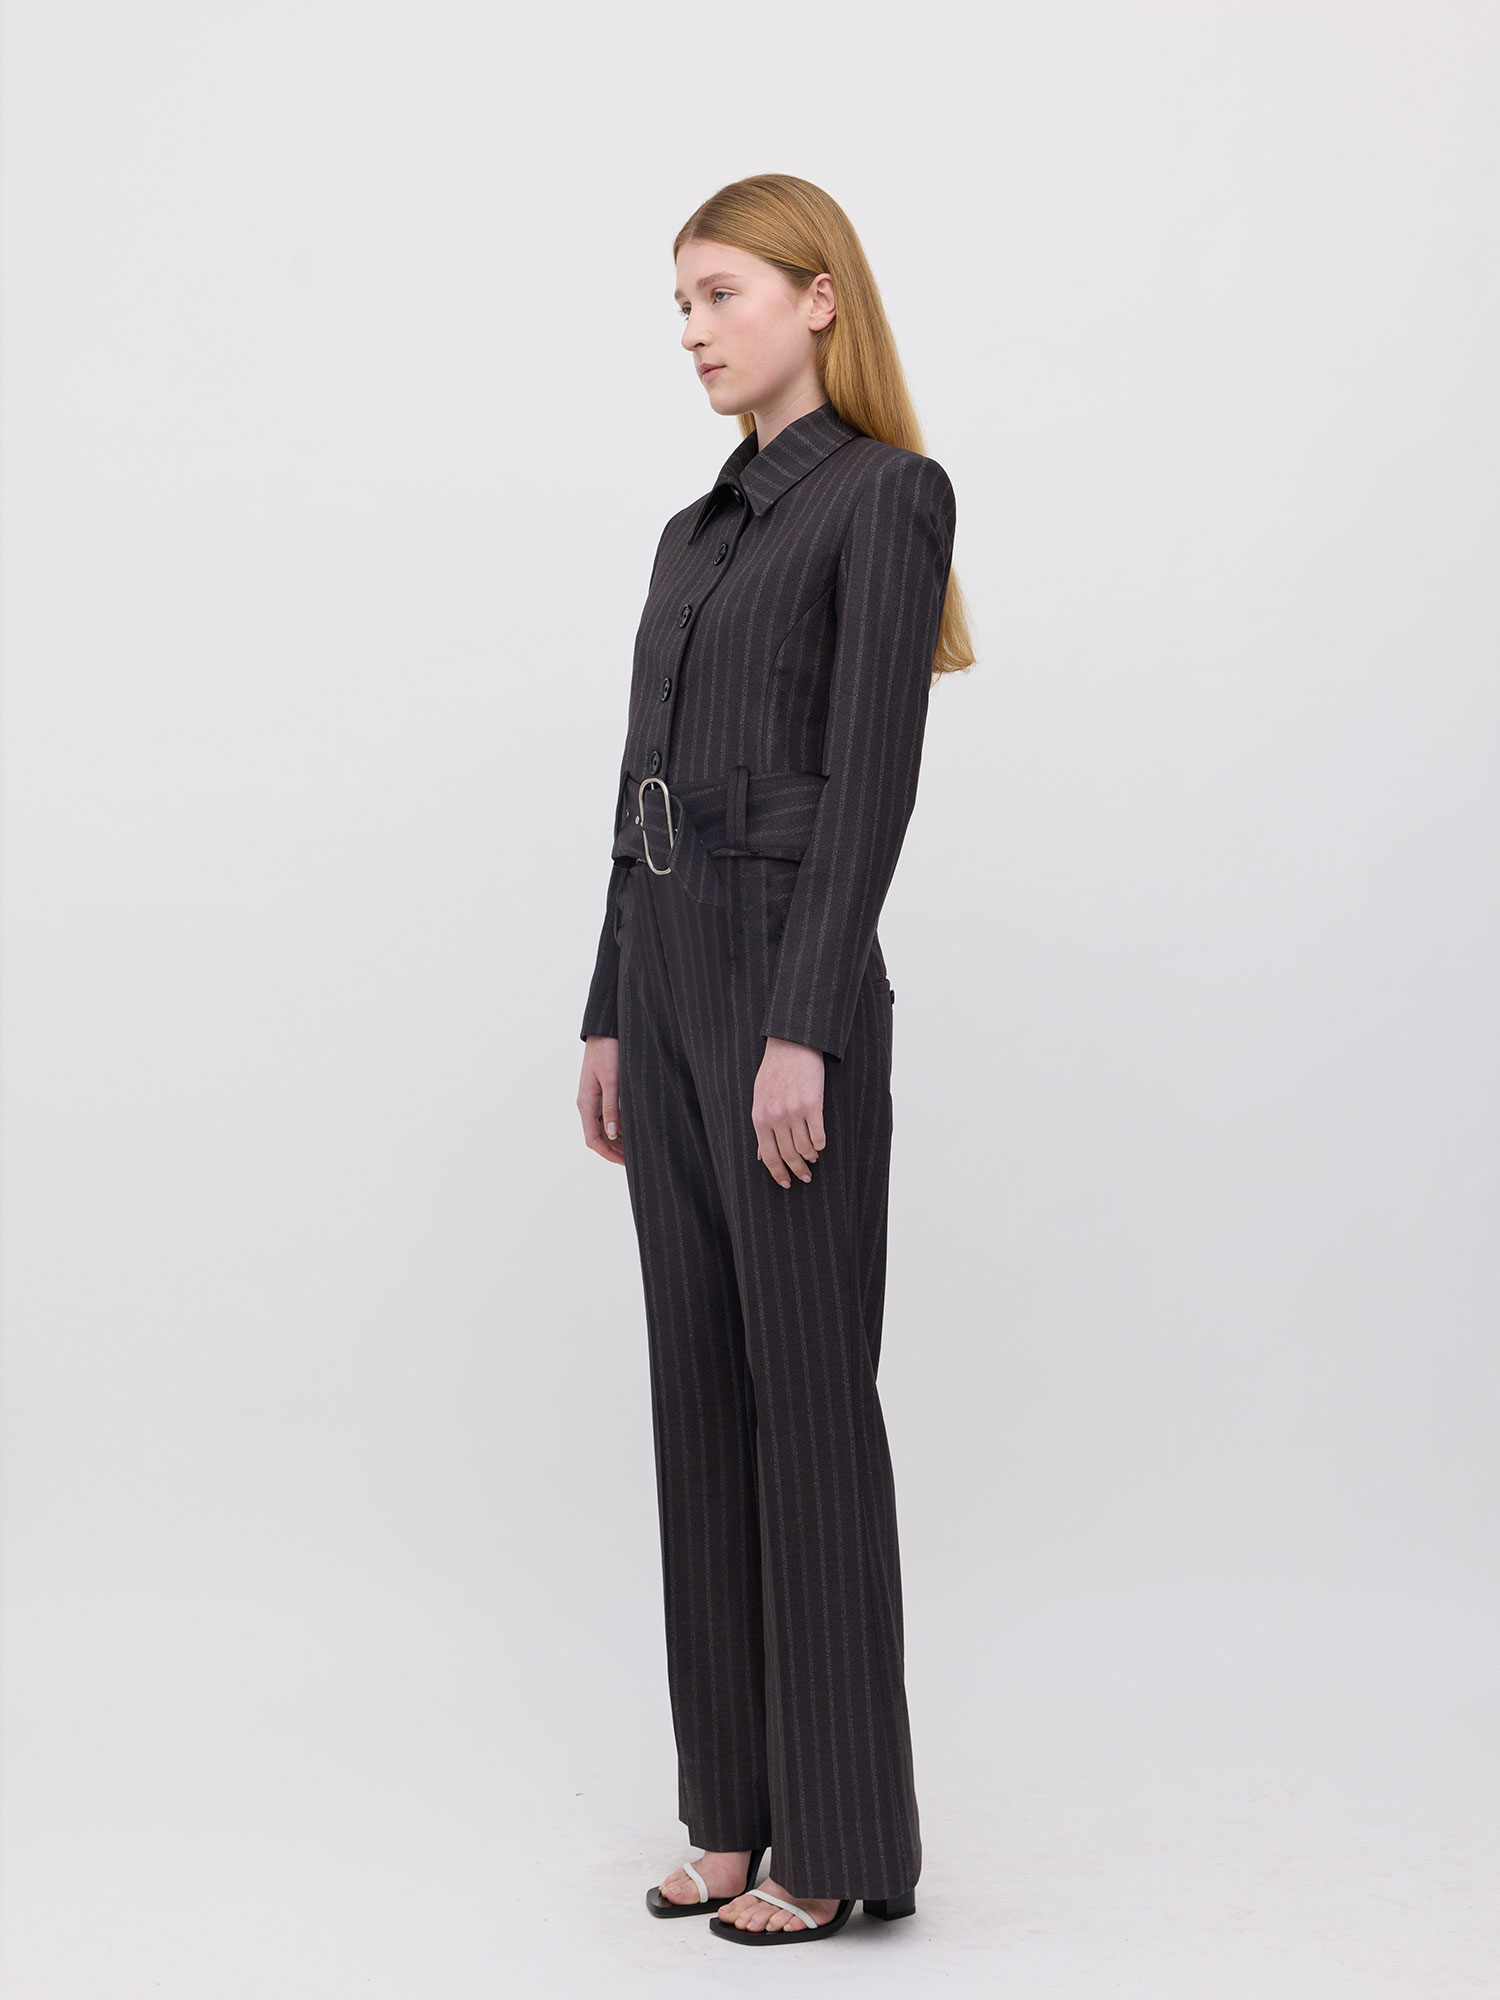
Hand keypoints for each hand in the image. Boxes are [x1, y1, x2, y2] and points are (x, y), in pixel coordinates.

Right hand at [578, 1035, 624, 1164]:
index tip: (626, 1163)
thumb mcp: (612, 1079)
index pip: (593, 1139)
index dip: (608, 1154)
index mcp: (586, 1103)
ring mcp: (593, 1098)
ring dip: (617, 1141)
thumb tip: (612, 1134)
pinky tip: (633, 1130)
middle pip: (597, 1137)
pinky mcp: (602, 1091)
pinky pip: (607, 1116)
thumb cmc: (608, 1050)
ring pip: (603, 1128)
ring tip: (636, 1150)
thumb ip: (612, 1107)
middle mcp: (587, 1103)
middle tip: (636, 1160)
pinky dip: (619, 1127)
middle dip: (614, 1151)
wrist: (605, 1029)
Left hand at [752, 1037, 825, 1186]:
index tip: (786, 1183)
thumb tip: (761, 1155)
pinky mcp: (813, 1105)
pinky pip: (819, 1135)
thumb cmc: (774, 1072)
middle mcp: (776, 1118)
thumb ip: (763, 1126)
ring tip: (813, 1157)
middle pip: (788, 1155)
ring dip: (810, 1156)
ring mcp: (795, 1112)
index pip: (768, 1156)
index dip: (778, 1173)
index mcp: (760, 1118)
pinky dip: (820, 1143)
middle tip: (805, 1177)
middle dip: (798, 1170)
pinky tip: (820, 1144)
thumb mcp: (760, 1099)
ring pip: (805, 1147)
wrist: (791, 1046)